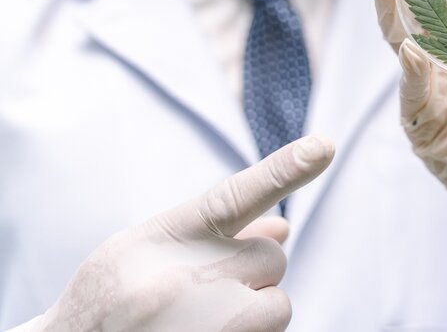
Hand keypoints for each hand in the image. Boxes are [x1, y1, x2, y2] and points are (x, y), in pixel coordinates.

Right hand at [24, 136, 333, 331]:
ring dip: (254, 310)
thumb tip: (284, 227)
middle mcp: (185, 281)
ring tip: (200, 321)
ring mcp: (204, 324)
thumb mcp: (143, 252)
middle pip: (271, 257)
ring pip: (278, 303)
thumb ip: (211, 232)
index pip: (234, 196)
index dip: (284, 169)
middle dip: (250, 272)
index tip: (323, 146)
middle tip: (200, 293)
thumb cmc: (109, 302)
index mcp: (162, 241)